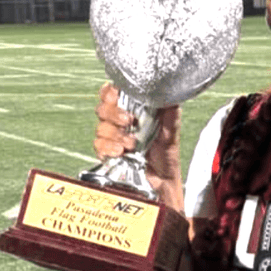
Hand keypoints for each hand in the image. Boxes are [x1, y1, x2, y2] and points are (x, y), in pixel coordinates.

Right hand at [92, 83, 182, 207]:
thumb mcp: (171, 129)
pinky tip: (120, 152)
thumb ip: (170, 112)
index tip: (117, 96)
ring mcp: (112, 137)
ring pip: (100, 127)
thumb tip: (170, 94)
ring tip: (132, 144)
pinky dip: (108, 148)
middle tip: (129, 121)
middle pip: (102, 108)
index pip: (111, 92)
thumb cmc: (167, 152)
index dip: (110, 92)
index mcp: (132, 109)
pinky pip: (98, 146)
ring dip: (116, 135)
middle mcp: (119, 121)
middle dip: (114, 114)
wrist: (164, 179)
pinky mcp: (107, 153)